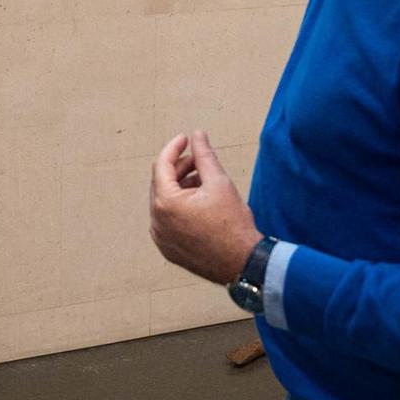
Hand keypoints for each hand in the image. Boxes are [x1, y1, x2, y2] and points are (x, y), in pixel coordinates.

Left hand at [149, 130, 260, 284]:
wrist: (243, 263)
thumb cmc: (233, 226)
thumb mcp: (219, 183)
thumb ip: (204, 155)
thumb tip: (197, 135)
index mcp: (166, 203)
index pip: (161, 165)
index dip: (174, 148)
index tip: (185, 139)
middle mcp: (157, 221)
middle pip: (161, 184)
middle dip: (179, 168)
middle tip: (198, 160)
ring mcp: (160, 237)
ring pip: (164, 202)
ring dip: (180, 188)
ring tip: (203, 182)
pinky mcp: (168, 249)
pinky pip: (167, 220)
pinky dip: (178, 207)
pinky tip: (199, 203)